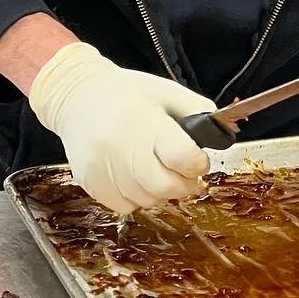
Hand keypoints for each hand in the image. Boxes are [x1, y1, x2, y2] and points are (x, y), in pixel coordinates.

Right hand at [29, 42, 212, 213]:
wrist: (76, 96)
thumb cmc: (126, 93)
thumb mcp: (167, 91)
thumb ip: (198, 112)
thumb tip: (221, 136)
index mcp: (144, 120)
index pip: (182, 157)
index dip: (198, 164)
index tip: (198, 160)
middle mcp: (120, 146)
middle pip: (165, 186)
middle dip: (184, 184)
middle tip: (186, 175)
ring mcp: (102, 168)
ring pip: (147, 200)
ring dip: (160, 191)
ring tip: (156, 168)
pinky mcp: (90, 183)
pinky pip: (125, 206)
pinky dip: (137, 196)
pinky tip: (134, 175)